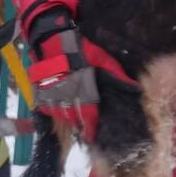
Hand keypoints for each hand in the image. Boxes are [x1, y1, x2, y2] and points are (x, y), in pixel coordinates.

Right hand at [28, 26, 137, 143]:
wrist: (50, 39)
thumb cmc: (78, 48)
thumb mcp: (101, 58)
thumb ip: (116, 74)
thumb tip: (135, 86)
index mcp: (83, 92)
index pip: (88, 118)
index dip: (90, 130)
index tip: (91, 137)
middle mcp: (66, 97)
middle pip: (73, 119)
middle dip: (79, 124)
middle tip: (84, 126)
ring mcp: (51, 96)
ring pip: (60, 115)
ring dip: (68, 117)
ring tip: (73, 116)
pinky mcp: (40, 92)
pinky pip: (47, 108)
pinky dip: (54, 109)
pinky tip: (59, 106)